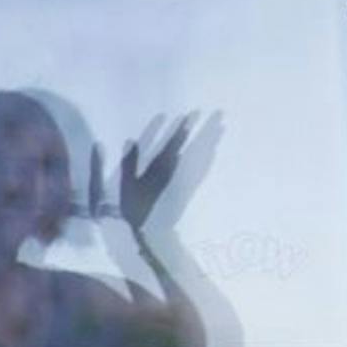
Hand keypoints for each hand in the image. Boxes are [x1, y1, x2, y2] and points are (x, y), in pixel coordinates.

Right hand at [88, 113, 209, 232]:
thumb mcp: (126, 185)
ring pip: (200, 158)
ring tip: (221, 129)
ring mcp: (184, 180)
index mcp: (159, 168)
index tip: (192, 116)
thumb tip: (131, 141)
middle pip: (191, 147)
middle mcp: (175, 171)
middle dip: (203, 131)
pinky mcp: (188, 189)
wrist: (148, 231)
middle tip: (218, 116)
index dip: (182, 130)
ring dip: (210, 143)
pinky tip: (214, 153)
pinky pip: (201, 172)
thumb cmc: (134, 207)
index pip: (173, 144)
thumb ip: (129, 163)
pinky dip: (208, 161)